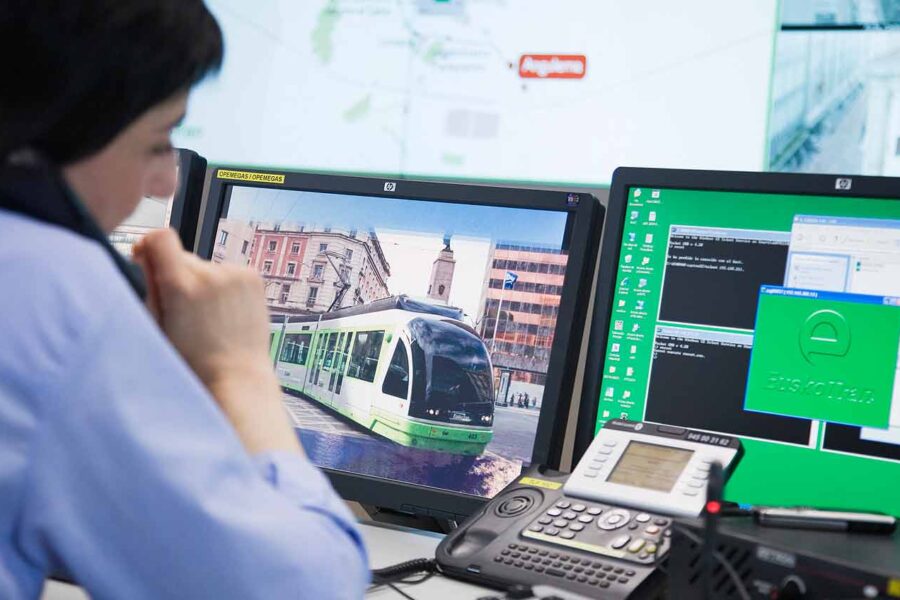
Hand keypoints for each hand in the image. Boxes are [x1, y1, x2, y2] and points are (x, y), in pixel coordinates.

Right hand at [133, 229, 300, 454]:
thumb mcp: (156, 326)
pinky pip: (226, 271)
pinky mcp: (253, 277)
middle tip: (181, 310)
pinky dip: (222, 286)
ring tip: (206, 318)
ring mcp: (237, 275)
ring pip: (205, 267)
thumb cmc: (191, 362)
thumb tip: (143, 252)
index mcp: (182, 287)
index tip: (145, 261)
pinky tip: (223, 313)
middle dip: (176, 275)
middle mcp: (212, 275)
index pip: (160, 237)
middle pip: (182, 256)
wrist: (236, 378)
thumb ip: (148, 286)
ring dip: (201, 283)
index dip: (148, 246)